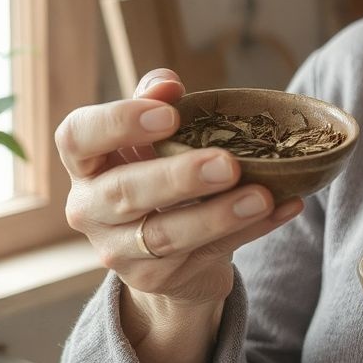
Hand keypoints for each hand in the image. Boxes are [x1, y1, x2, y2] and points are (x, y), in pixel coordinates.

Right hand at [56, 68, 303, 307]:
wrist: (169, 250)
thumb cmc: (158, 174)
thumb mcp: (154, 137)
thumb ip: (157, 103)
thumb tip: (166, 83)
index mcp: (86, 163)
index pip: (77, 137)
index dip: (118, 123)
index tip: (169, 114)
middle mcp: (90, 209)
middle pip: (125, 193)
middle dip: (179, 177)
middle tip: (227, 164)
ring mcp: (119, 251)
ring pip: (166, 235)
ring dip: (220, 215)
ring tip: (263, 196)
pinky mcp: (155, 279)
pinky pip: (208, 254)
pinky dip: (251, 230)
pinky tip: (285, 207)